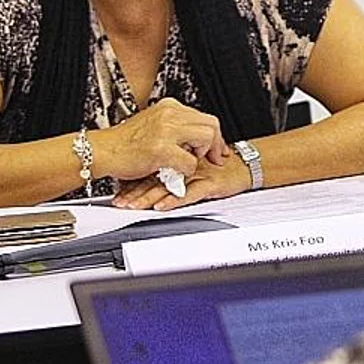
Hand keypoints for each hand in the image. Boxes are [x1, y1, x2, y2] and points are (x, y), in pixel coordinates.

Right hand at [92, 98, 226, 184]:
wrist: (101, 151)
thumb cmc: (124, 143)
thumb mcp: (153, 125)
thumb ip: (175, 127)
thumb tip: (195, 137)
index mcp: (169, 107)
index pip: (204, 117)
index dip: (215, 135)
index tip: (217, 148)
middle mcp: (170, 114)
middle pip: (211, 124)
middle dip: (217, 144)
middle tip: (216, 159)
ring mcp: (166, 130)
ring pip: (205, 138)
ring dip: (202, 155)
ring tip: (190, 162)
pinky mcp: (162, 149)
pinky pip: (190, 161)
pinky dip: (187, 170)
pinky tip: (176, 171)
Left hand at [112, 146, 252, 209]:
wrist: (245, 165)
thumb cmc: (219, 167)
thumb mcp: (192, 166)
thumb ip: (172, 171)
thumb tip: (147, 182)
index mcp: (178, 157)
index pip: (151, 169)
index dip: (133, 181)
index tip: (118, 193)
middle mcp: (185, 165)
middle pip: (156, 177)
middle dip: (136, 192)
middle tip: (121, 202)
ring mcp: (196, 174)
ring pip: (169, 186)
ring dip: (149, 197)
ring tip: (134, 206)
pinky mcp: (210, 184)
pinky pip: (190, 193)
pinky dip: (175, 200)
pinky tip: (162, 206)